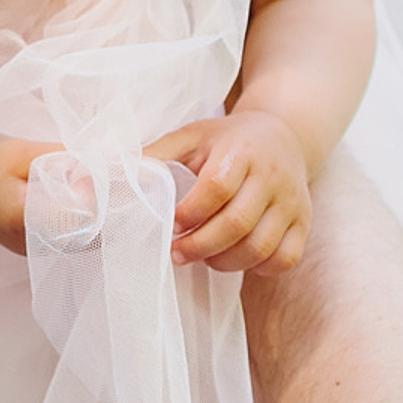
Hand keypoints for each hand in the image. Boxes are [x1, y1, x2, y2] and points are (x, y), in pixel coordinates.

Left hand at [150, 109, 311, 274]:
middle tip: (177, 252)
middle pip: (237, 224)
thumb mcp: (190, 137)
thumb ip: (151, 157)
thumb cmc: (226, 141)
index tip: (170, 224)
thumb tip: (99, 180)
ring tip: (203, 257)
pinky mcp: (304, 222)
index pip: (216, 188)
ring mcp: (292, 201)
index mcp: (240, 150)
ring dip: (224, 262)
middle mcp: (271, 176)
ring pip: (260, 247)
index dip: (189, 213)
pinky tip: (236, 258)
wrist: (284, 135)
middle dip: (199, 246)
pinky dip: (259, 268)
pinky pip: (286, 258)